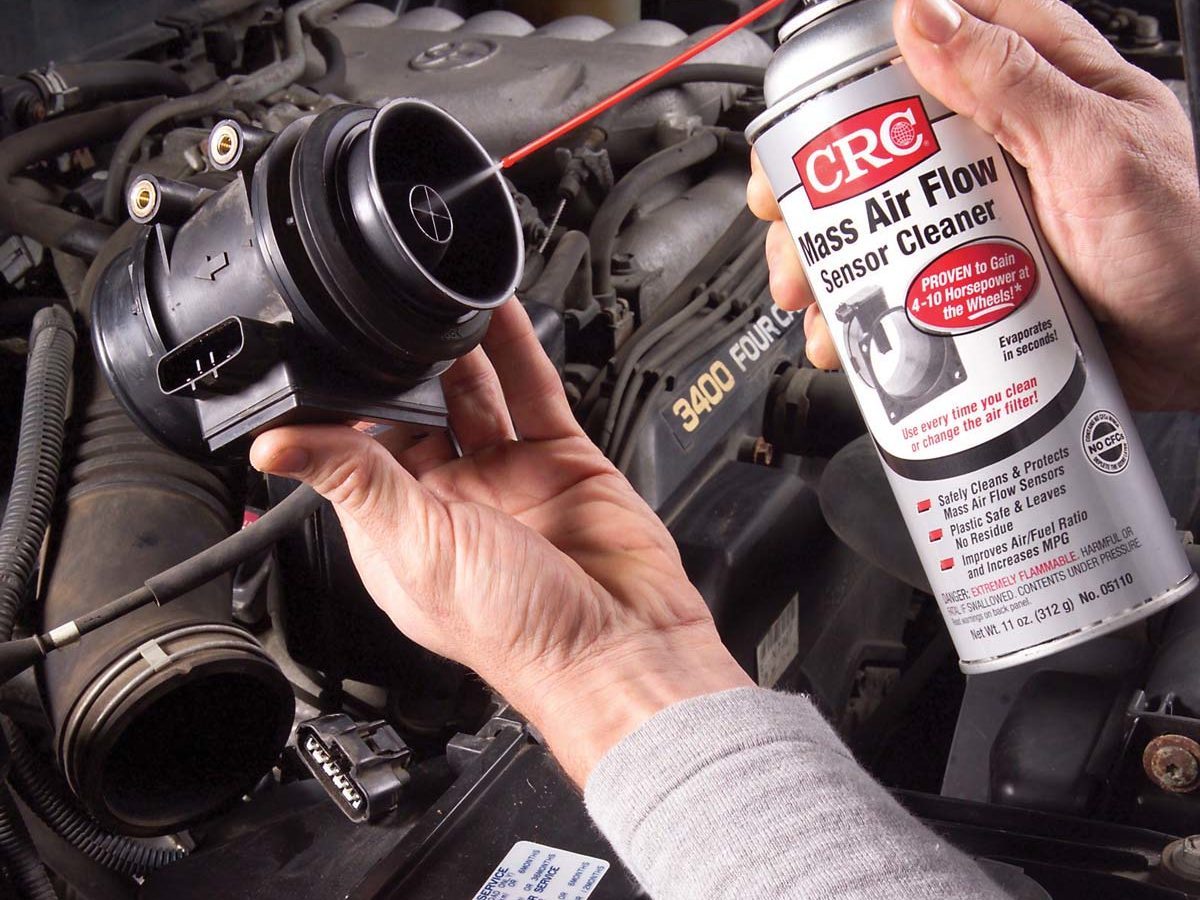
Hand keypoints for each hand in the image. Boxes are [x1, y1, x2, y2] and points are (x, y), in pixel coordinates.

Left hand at [250, 300, 751, 785]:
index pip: (360, 452)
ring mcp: (510, 478)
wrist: (621, 648)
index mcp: (402, 531)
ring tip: (438, 297)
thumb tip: (275, 444)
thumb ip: (353, 481)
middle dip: (408, 366)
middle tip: (392, 311)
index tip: (334, 352)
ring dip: (459, 348)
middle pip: (422, 413)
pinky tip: (496, 311)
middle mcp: (454, 502)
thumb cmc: (518, 631)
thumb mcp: (417, 545)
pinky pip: (533, 390)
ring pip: (476, 394)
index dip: (350, 404)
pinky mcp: (562, 461)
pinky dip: (515, 346)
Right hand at [747, 0, 1199, 410]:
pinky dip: (865, 309)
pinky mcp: (979, 278)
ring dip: (828, 256)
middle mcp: (1003, 145)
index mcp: (1041, 85)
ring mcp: (986, 216)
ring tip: (810, 292)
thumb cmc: (1188, 249)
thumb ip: (1015, 83)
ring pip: (881, 219)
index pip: (932, 39)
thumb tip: (925, 17)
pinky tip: (848, 333)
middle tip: (789, 219)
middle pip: (882, 143)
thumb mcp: (1098, 154)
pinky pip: (904, 283)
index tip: (808, 113)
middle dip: (820, 185)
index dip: (855, 68)